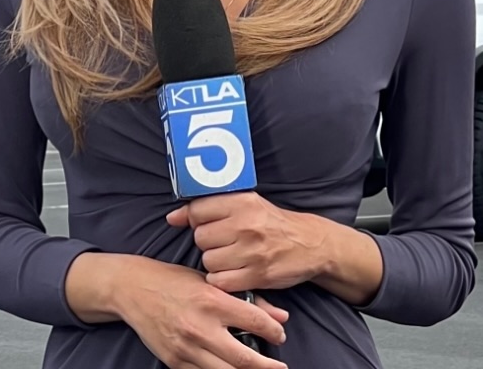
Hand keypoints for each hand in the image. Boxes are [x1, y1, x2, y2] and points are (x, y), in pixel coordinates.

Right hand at [119, 257, 288, 368]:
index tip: (280, 335)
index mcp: (211, 300)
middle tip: (281, 368)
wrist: (133, 289)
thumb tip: (281, 315)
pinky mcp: (175, 362)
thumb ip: (247, 299)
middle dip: (268, 368)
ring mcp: (186, 348)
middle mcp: (200, 327)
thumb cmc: (174, 280)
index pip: (254, 321)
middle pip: (244, 359)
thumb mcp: (210, 280)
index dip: (274, 332)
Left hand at [167, 192, 327, 293]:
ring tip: (230, 257)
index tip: (207, 225)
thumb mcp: (246, 204)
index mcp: (242, 202)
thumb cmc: (272, 223)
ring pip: (208, 261)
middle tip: (223, 243)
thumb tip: (172, 217)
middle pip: (201, 238)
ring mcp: (252, 251)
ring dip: (214, 263)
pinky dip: (223, 280)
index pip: (198, 210)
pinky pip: (221, 281)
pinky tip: (233, 273)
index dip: (197, 220)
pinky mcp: (257, 275)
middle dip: (207, 242)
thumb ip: (210, 208)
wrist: (309, 243)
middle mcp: (246, 224)